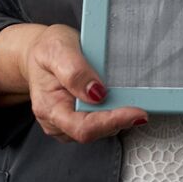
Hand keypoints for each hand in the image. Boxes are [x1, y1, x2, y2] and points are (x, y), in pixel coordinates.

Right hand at [10, 23, 147, 143]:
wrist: (40, 53)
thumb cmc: (46, 50)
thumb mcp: (57, 50)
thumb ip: (74, 72)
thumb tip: (96, 93)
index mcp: (50, 107)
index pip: (84, 127)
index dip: (113, 122)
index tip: (137, 113)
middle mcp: (58, 121)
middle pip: (96, 131)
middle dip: (120, 118)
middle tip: (142, 101)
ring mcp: (68, 123)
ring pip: (101, 129)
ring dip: (119, 115)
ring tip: (131, 96)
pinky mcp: (78, 119)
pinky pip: (101, 122)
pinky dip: (115, 111)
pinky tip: (122, 98)